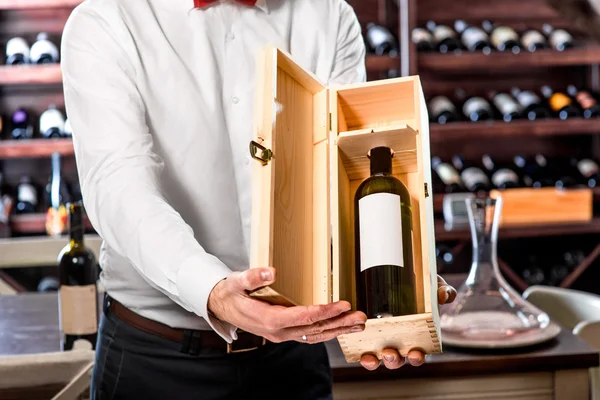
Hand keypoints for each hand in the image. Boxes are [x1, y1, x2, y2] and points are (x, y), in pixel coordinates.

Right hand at [208, 267, 367, 343]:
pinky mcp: (284, 332)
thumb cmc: (230, 293)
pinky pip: (309, 335)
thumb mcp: (237, 282)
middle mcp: (278, 331)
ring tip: (358, 324)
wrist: (220, 306)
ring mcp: (281, 334)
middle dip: (339, 323)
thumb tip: (270, 272)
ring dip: (337, 329)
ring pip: (315, 335)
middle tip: (360, 317)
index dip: (325, 312)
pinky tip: (339, 327)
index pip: (303, 317)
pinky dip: (326, 332)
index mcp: (269, 320)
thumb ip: (253, 277)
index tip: (343, 305)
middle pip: (314, 329)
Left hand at [359, 275, 456, 370]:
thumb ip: (442, 291)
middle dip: (393, 360)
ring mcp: (381, 338)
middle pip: (396, 359)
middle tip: (390, 353)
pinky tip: (360, 352)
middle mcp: (398, 342)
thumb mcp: (433, 286)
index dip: (417, 357)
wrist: (400, 271)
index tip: (415, 354)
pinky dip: (362, 353)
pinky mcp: (366, 331)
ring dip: (376, 360)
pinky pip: (362, 346)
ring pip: (378, 357)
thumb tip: (444, 296)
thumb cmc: (421, 286)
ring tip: (374, 354)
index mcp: (416, 336)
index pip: (417, 354)